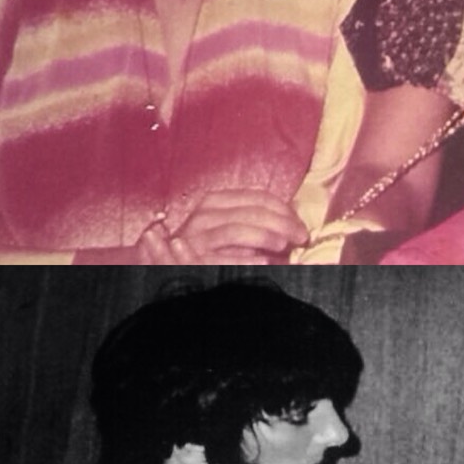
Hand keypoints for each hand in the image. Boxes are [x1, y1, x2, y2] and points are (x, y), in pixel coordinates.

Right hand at [139, 191, 307, 263]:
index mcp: (217, 202)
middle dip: (282, 223)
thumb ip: (256, 220)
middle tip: (301, 237)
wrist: (162, 264)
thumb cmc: (207, 247)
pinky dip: (244, 261)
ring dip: (264, 237)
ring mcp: (196, 236)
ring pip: (237, 230)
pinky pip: (221, 258)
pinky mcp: (192, 258)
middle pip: (252, 212)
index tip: (301, 225)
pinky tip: (264, 263)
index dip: (285, 210)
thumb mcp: (229, 227)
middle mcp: (204, 215)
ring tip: (284, 246)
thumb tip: (294, 219)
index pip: (258, 198)